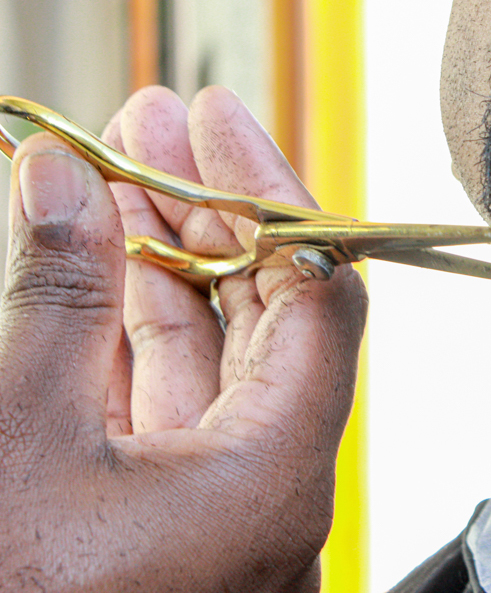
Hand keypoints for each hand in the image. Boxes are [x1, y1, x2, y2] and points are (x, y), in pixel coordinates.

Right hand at [0, 86, 365, 591]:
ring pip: (220, 351)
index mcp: (277, 470)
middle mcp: (276, 483)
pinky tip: (105, 265)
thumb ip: (52, 298)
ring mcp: (229, 500)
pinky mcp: (179, 513)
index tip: (214, 117)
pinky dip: (141, 329)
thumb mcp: (19, 443)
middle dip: (211, 210)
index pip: (320, 290)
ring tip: (115, 172)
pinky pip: (179, 400)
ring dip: (169, 261)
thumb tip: (62, 172)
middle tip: (154, 125)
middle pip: (273, 311)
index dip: (269, 192)